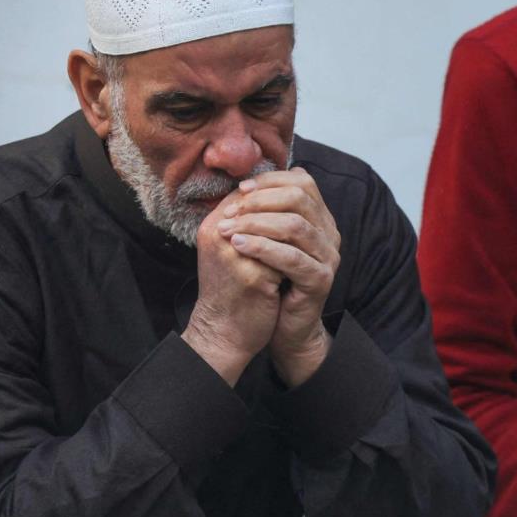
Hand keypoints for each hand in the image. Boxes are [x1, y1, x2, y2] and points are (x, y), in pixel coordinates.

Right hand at [185, 195, 284, 386]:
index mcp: (213, 225)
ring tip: (299, 251)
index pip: (250, 193)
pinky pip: (285, 258)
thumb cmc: (231, 288)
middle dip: (288, 215)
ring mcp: (235, 256)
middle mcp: (218, 235)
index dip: (276, 198)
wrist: (222, 332)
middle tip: (303, 231)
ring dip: (293, 239)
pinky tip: (295, 272)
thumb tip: (286, 184)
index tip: (295, 212)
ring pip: (278, 228)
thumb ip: (249, 220)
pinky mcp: (253, 278)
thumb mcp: (232, 249)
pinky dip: (294, 262)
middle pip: (264, 205)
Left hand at [217, 169, 340, 387]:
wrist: (282, 327)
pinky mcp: (321, 280)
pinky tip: (238, 246)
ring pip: (294, 226)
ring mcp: (329, 257)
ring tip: (227, 229)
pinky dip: (262, 248)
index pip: (302, 182)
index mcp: (319, 218)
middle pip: (299, 198)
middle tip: (230, 211)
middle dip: (260, 201)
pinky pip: (291, 258)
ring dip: (256, 223)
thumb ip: (263, 212)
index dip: (270, 181)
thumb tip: (244, 181)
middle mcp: (329, 234)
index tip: (240, 189)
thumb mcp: (266, 240)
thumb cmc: (270, 281)